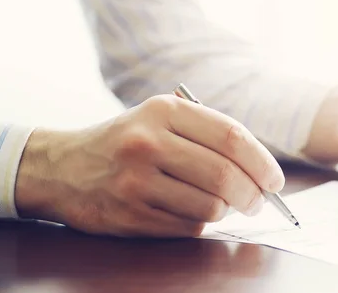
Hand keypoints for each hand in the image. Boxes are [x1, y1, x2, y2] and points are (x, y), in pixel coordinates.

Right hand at [14, 95, 284, 237]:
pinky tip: (191, 211)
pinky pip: (188, 226)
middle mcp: (148, 142)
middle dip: (253, 194)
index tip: (275, 180)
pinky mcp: (129, 214)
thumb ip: (208, 133)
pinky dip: (201, 222)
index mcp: (163, 111)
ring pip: (210, 206)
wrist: (62, 168)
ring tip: (221, 204)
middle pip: (225, 175)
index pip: (231, 137)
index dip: (262, 162)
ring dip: (226, 210)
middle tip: (258, 201)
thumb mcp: (161, 118)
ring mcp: (136, 181)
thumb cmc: (127, 142)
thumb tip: (260, 169)